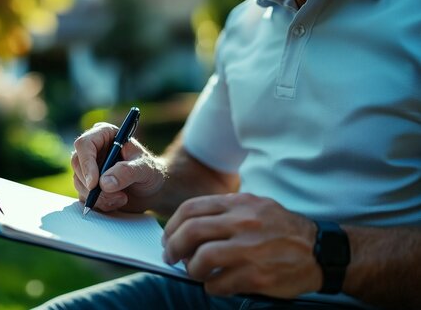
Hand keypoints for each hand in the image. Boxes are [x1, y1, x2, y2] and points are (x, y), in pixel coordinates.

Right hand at [71, 122, 165, 212]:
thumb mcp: (145, 169)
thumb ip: (127, 172)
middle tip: (116, 195)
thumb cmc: (150, 172)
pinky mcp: (87, 184)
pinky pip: (83, 196)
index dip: (86, 163)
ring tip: (122, 198)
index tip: (94, 184)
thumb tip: (104, 183)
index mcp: (105, 134)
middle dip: (94, 185)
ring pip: (79, 182)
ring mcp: (88, 167)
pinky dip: (99, 203)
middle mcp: (93, 149)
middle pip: (77, 164)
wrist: (151, 190)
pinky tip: (117, 202)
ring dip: (99, 197)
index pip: (84, 144)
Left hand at [162, 193, 321, 298]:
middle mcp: (244, 222)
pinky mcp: (258, 275)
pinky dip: (210, 287)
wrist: (321, 251)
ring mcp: (251, 249)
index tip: (168, 237)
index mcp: (240, 203)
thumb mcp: (256, 207)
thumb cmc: (282, 230)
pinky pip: (219, 284)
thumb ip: (225, 213)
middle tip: (171, 257)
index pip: (192, 208)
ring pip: (202, 259)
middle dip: (173, 247)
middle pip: (191, 232)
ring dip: (191, 269)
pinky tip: (214, 285)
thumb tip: (187, 228)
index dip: (173, 225)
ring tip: (194, 273)